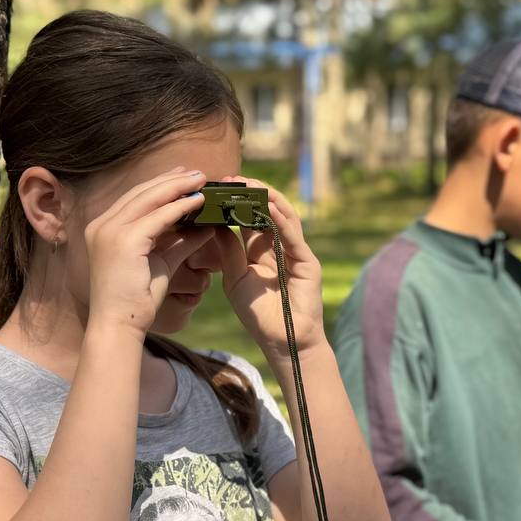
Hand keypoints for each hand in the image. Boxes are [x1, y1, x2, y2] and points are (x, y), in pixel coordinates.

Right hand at [84, 168, 213, 335]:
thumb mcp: (162, 263)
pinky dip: (179, 207)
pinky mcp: (123, 240)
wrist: (119, 324)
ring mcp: (109, 231)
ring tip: (202, 180)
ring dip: (178, 187)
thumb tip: (205, 228)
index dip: (161, 184)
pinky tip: (198, 201)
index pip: (135, 198)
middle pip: (141, 192)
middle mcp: (102, 225)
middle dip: (171, 180)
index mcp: (104, 229)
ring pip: (149, 198)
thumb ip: (180, 243)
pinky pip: (157, 217)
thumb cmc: (137, 300)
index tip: (184, 177)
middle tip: (198, 173)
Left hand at [213, 176, 325, 361]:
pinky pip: (293, 236)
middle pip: (267, 210)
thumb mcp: (235, 280)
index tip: (216, 187)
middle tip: (230, 178)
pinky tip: (268, 206)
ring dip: (267, 198)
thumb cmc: (260, 316)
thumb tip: (213, 224)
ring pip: (283, 216)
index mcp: (261, 250)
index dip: (235, 201)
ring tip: (249, 184)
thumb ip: (228, 252)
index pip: (249, 217)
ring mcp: (295, 252)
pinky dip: (281, 220)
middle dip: (250, 192)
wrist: (283, 343)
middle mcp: (279, 246)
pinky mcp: (307, 263)